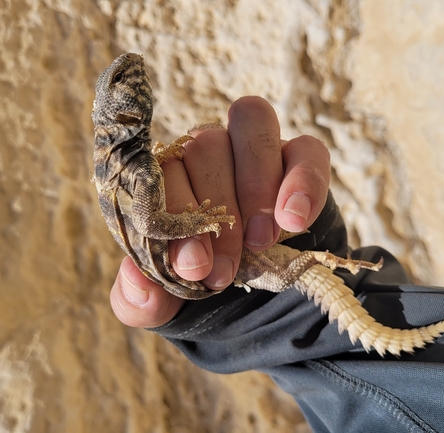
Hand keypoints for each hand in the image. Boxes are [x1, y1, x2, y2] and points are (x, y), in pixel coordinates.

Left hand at [110, 96, 330, 327]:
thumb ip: (141, 300)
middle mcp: (207, 152)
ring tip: (260, 241)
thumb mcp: (168, 304)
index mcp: (167, 177)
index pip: (161, 169)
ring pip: (251, 123)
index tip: (192, 265)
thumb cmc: (204, 283)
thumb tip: (136, 282)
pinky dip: (303, 181)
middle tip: (224, 270)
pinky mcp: (303, 157)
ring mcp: (256, 148)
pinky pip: (307, 149)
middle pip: (206, 144)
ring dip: (256, 184)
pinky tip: (294, 220)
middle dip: (217, 210)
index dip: (176, 213)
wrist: (258, 300)